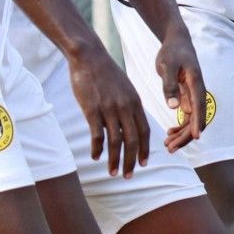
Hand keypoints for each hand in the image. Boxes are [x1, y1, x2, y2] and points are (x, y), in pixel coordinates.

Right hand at [67, 43, 148, 176]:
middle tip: (128, 176)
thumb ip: (130, 107)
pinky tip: (96, 157)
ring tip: (112, 173)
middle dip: (131, 161)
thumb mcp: (126, 89)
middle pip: (132, 141)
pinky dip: (97, 149)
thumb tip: (131, 126)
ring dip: (114, 160)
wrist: (89, 57)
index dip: (144, 150)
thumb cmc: (106, 74)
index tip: (144, 164)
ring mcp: (109, 109)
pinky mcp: (92, 110)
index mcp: (135, 103)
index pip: (144, 131)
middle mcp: (125, 107)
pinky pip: (97, 135)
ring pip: (115, 142)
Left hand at [156, 23, 205, 152]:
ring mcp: (193, 95)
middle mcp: (197, 91)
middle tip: (171, 147)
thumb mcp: (167, 65)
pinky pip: (187, 116)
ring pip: (192, 120)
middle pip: (196, 118)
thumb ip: (170, 86)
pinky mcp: (187, 96)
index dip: (198, 123)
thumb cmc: (172, 52)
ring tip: (168, 145)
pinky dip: (180, 126)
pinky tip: (169, 132)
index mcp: (196, 83)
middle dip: (186, 135)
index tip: (196, 137)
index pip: (199, 106)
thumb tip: (174, 107)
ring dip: (182, 134)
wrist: (177, 42)